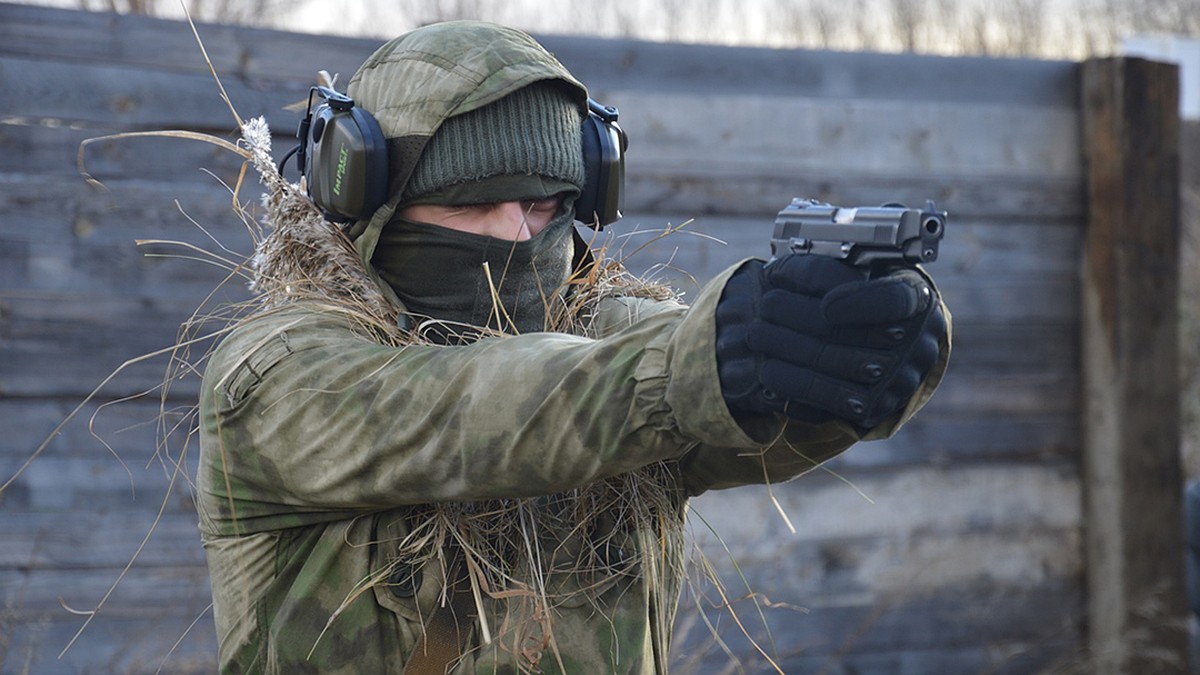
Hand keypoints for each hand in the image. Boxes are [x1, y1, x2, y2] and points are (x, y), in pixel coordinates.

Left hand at [715, 254, 945, 428]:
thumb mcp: (867, 270)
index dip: (859, 302)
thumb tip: (794, 280)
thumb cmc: (872, 295)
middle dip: (798, 319)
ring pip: (836, 368)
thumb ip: (831, 268)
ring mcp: (897, 382)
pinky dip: (795, 387)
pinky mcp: (874, 409)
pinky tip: (769, 371)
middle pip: (852, 335)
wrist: (896, 344)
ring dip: (788, 351)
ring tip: (757, 335)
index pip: (894, 300)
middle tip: (765, 305)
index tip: (825, 305)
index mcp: (917, 300)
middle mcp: (915, 344)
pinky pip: (830, 404)